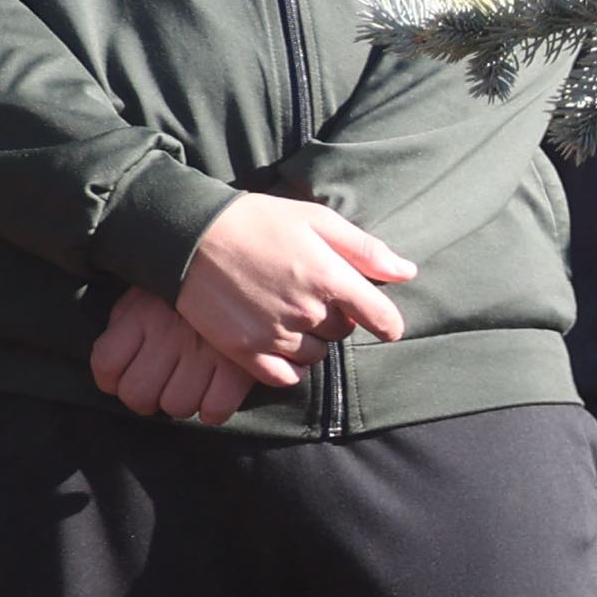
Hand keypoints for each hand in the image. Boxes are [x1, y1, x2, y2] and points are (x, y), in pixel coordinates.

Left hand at [88, 289, 253, 424]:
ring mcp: (205, 353)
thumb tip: (111, 363)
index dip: (111, 381)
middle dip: (145, 400)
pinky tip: (216, 395)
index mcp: (143, 314)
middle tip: (160, 389)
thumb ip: (125, 320)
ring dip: (182, 404)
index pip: (106, 364)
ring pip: (176, 406)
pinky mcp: (239, 366)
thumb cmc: (194, 289)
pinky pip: (216, 409)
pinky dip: (214, 410)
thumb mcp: (150, 291)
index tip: (123, 380)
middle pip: (137, 394)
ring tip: (192, 388)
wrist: (253, 274)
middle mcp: (169, 335)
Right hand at [175, 197, 415, 386]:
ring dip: (310, 340)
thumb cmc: (257, 221)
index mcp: (330, 277)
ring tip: (287, 313)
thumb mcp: (316, 220)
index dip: (388, 323)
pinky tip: (279, 343)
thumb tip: (407, 272)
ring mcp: (275, 334)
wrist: (189, 235)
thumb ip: (365, 249)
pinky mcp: (244, 351)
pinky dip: (288, 366)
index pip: (380, 317)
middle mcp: (306, 311)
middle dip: (335, 317)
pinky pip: (284, 376)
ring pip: (315, 354)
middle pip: (341, 332)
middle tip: (309, 295)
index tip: (386, 326)